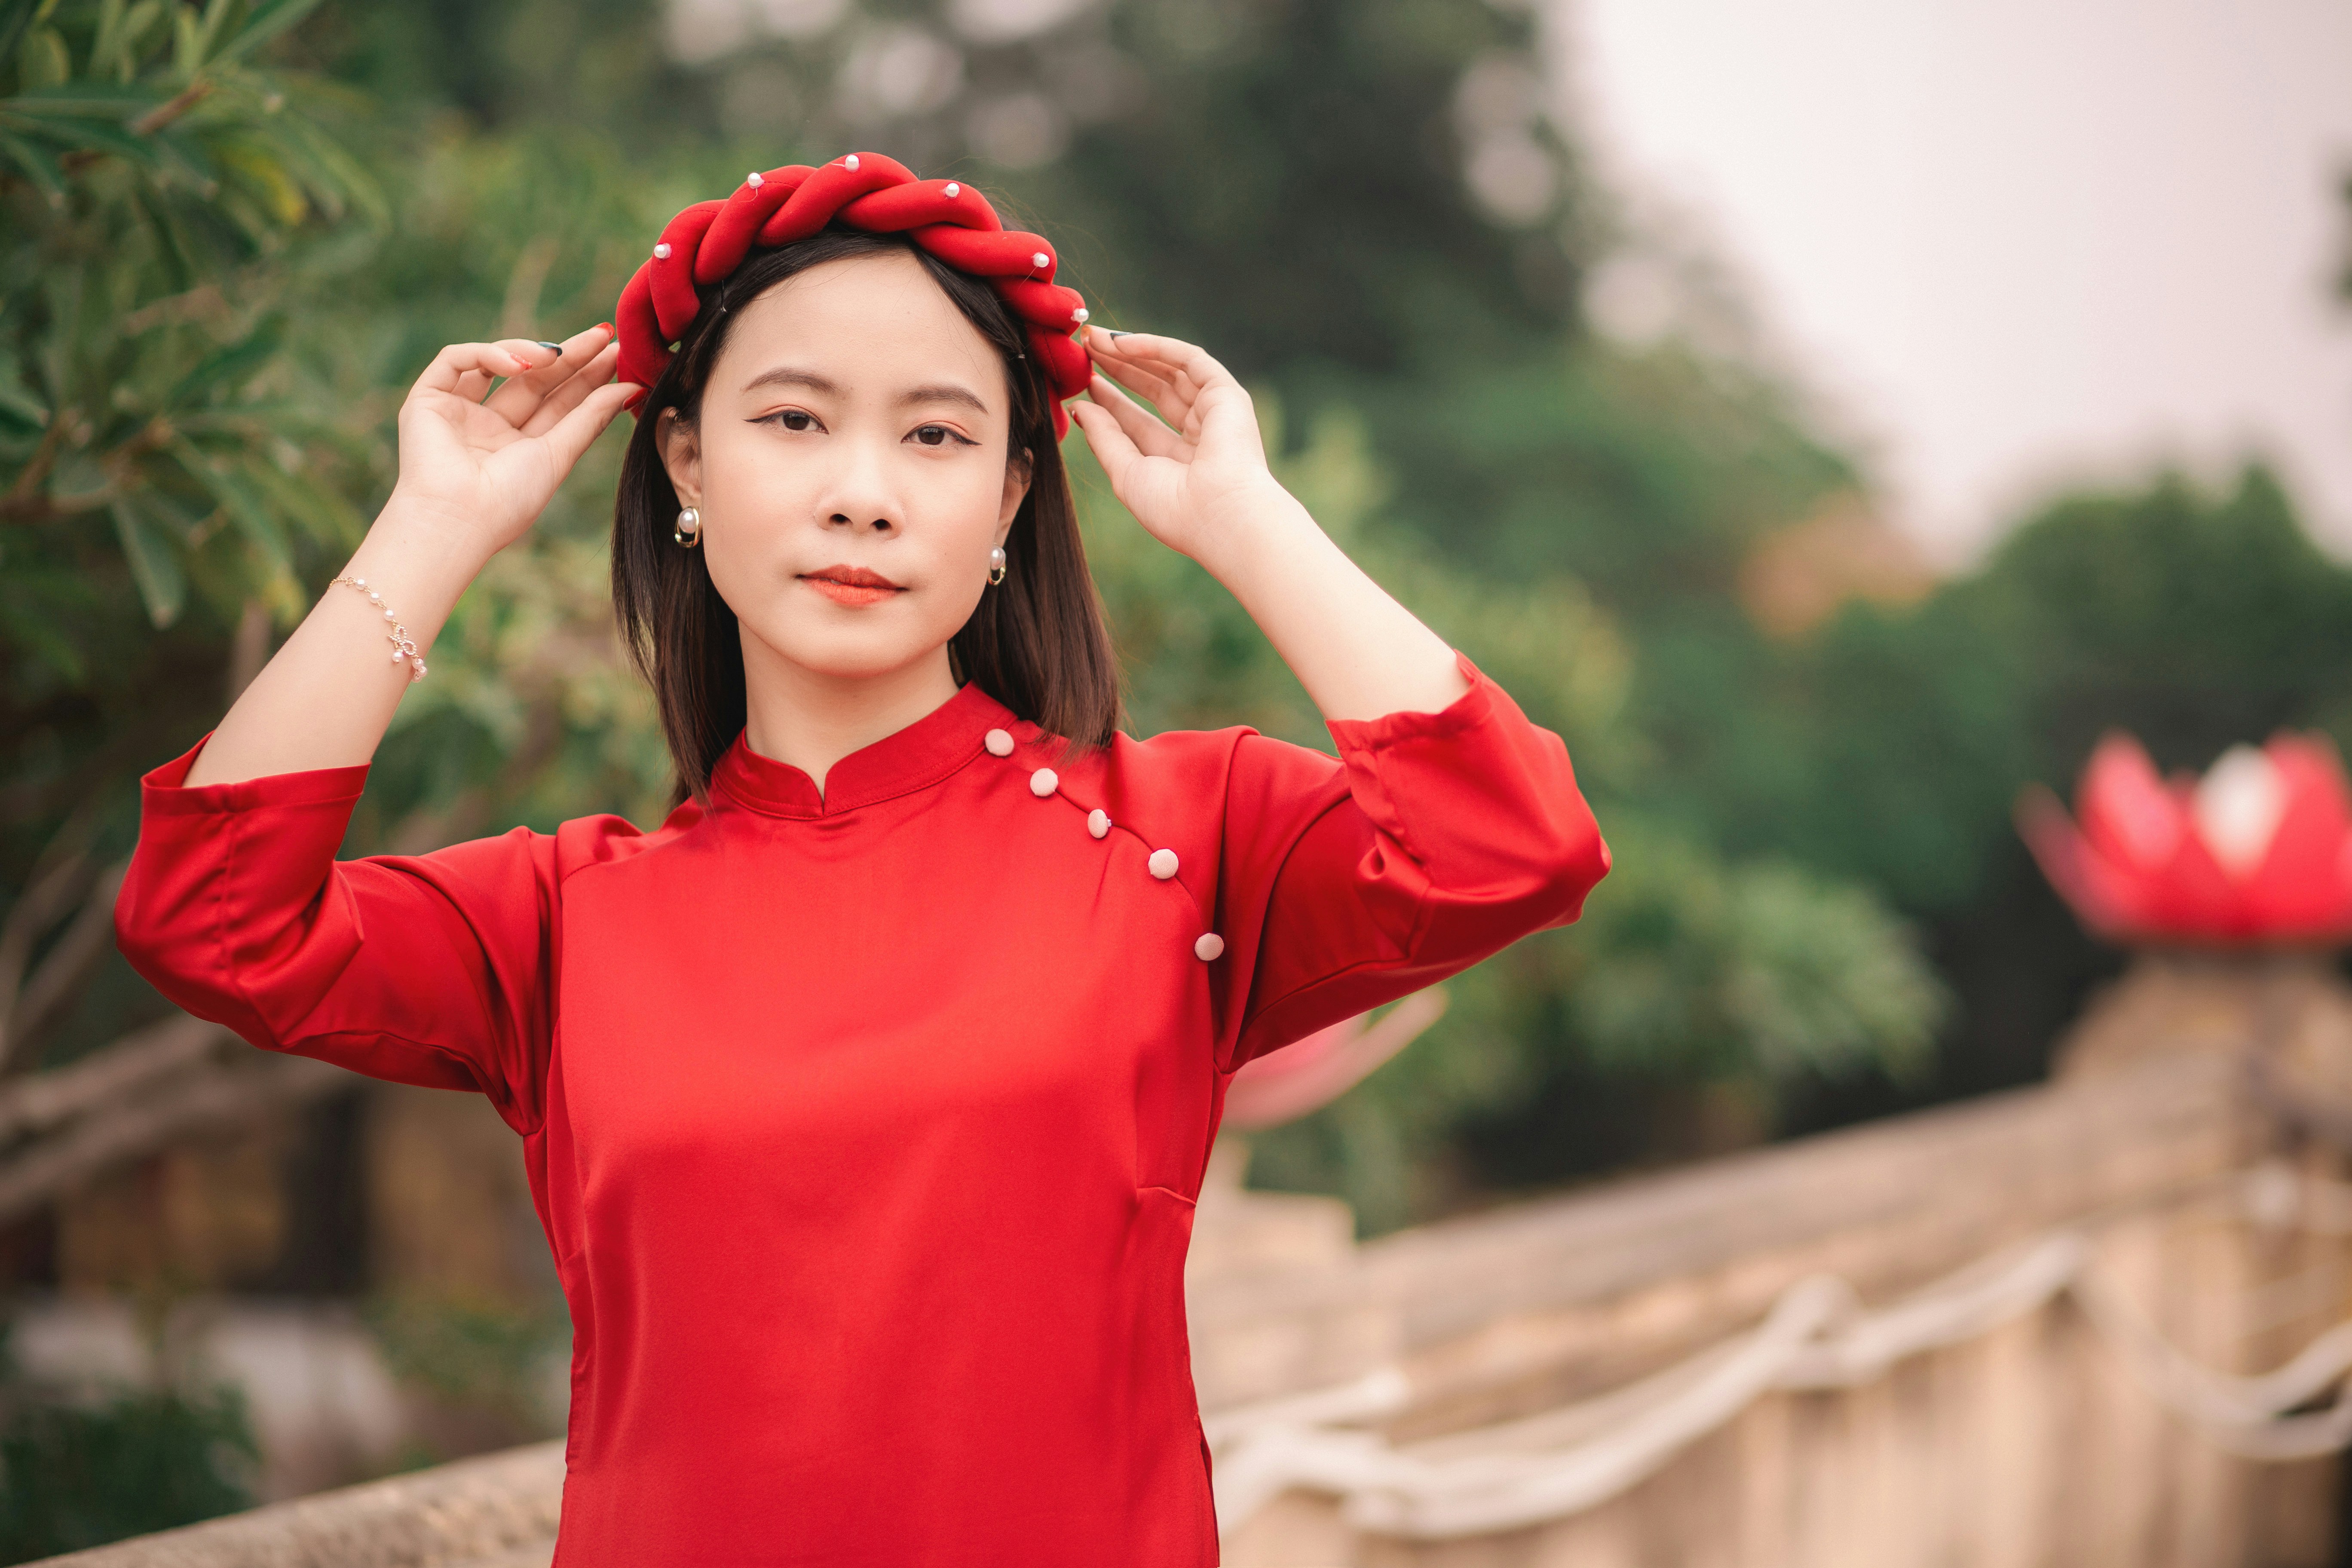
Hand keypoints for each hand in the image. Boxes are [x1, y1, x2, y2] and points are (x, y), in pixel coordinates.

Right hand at [385, 324, 637, 555]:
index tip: (618, 354)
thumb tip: (630, 388)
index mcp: (520, 447)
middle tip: (603, 333)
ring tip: (558, 354)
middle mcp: (490, 427)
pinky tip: (520, 364)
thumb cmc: (509, 500)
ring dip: (530, 352)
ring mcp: (459, 411)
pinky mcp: (428, 398)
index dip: (587, 376)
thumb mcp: (558, 455)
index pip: (559, 402)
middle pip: (535, 379)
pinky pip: (456, 359)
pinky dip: (488, 354)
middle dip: (569, 355)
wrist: (459, 517)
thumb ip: (589, 419)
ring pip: (497, 363)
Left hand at [1068, 326, 1291, 561]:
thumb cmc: (1173, 508)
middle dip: (1119, 368)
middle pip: (1155, 390)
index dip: (1111, 400)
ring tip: (1095, 339)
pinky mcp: (1226, 393)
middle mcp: (1199, 434)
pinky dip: (1155, 347)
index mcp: (1179, 461)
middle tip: (1085, 348)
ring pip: (1169, 370)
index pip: (1139, 421)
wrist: (1217, 514)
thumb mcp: (1126, 472)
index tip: (1082, 382)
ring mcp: (1215, 412)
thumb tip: (1080, 407)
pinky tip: (1120, 343)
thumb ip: (1104, 438)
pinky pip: (1188, 358)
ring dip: (1132, 352)